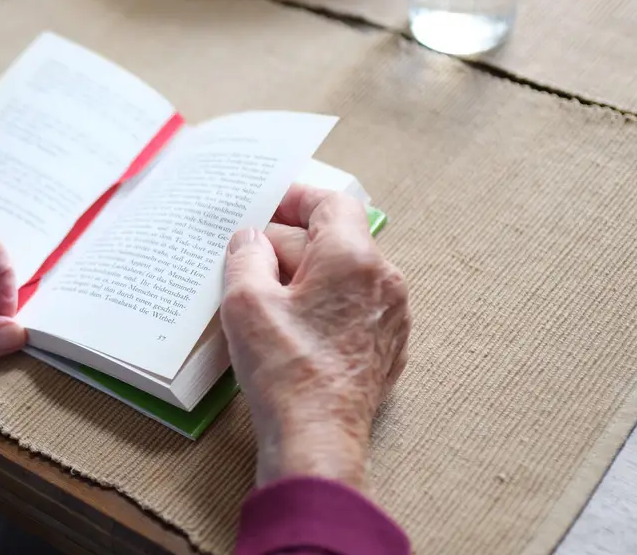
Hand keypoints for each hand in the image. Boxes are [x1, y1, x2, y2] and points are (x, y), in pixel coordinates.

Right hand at [220, 185, 409, 489]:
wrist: (317, 438)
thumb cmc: (285, 370)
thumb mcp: (245, 301)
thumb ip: (246, 254)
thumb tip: (252, 239)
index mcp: (354, 257)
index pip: (331, 203)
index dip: (296, 198)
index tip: (268, 205)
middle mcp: (383, 280)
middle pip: (336, 240)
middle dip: (291, 242)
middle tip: (250, 255)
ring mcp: (391, 316)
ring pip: (345, 275)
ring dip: (307, 275)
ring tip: (266, 294)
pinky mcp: (386, 347)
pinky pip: (354, 307)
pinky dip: (325, 305)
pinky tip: (291, 326)